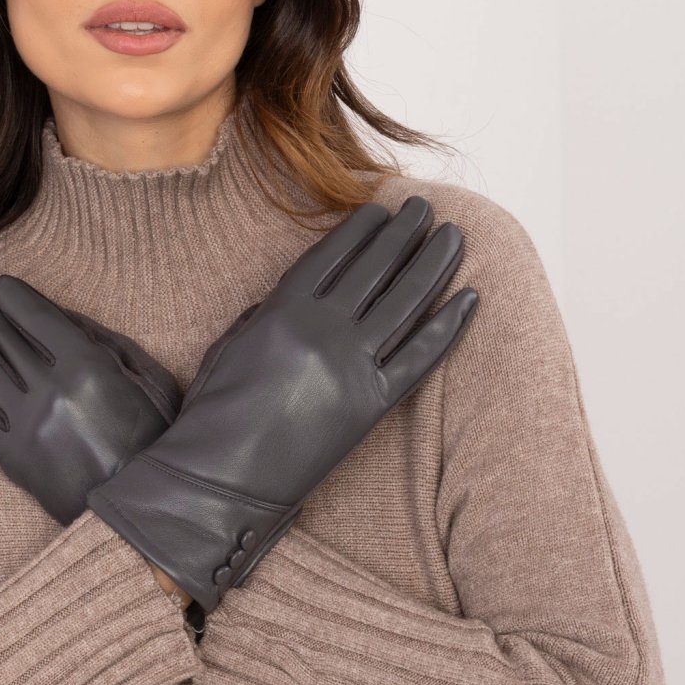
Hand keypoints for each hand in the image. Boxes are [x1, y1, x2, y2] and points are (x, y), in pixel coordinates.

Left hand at [0, 275, 181, 525]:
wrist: (139, 505)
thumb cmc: (153, 437)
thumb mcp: (149, 378)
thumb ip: (106, 342)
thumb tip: (60, 315)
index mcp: (87, 366)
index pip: (35, 316)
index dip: (13, 296)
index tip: (3, 287)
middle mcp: (50, 390)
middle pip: (4, 338)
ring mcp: (25, 425)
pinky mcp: (10, 456)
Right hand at [87, 195, 479, 614]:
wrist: (221, 476)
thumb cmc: (213, 412)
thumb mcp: (229, 344)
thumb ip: (266, 314)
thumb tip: (299, 296)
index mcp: (282, 309)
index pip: (334, 254)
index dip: (363, 228)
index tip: (382, 207)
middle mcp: (323, 329)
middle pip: (376, 268)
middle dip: (405, 233)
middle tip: (425, 209)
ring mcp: (351, 365)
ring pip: (406, 302)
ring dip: (434, 264)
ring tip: (454, 237)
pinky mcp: (372, 404)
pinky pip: (420, 357)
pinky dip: (448, 327)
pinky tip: (470, 298)